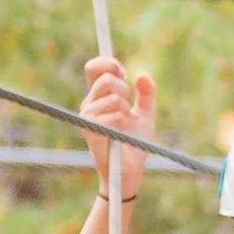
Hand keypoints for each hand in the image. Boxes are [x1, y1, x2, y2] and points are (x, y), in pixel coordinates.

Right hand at [79, 49, 160, 192]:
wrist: (130, 170)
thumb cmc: (134, 144)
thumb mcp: (145, 114)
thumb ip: (146, 94)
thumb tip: (141, 75)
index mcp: (99, 97)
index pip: (94, 68)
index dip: (108, 63)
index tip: (122, 71)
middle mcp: (89, 104)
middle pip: (106, 79)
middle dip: (124, 90)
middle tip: (128, 108)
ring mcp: (87, 118)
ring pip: (114, 98)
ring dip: (126, 111)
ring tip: (123, 127)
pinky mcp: (90, 130)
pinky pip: (115, 115)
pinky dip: (123, 123)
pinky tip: (119, 135)